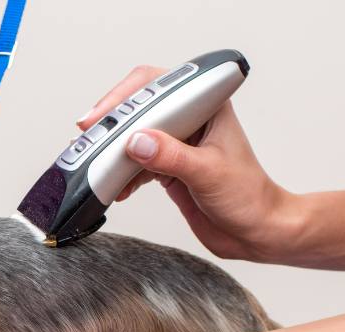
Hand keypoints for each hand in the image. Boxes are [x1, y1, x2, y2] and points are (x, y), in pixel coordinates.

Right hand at [77, 65, 302, 262]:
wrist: (256, 233)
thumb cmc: (249, 197)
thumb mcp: (209, 173)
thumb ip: (172, 156)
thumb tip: (137, 141)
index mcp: (206, 107)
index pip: (159, 86)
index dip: (127, 97)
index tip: (103, 116)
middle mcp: (189, 120)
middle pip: (139, 108)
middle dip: (111, 123)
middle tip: (88, 136)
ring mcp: (176, 144)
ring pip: (133, 136)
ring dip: (112, 150)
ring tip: (94, 163)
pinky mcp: (167, 167)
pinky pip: (134, 163)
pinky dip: (120, 174)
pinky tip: (113, 187)